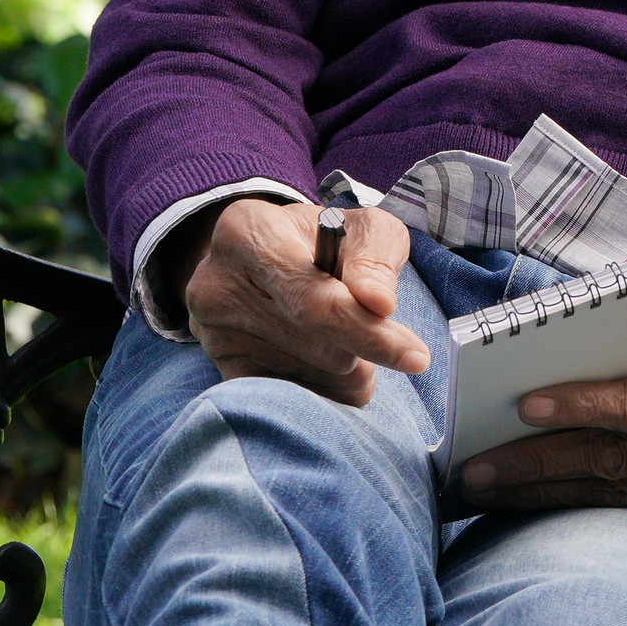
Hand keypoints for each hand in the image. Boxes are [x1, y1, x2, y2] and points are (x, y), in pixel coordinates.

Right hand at [176, 197, 428, 404]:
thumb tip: (379, 304)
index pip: (312, 299)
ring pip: (303, 377)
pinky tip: (333, 367)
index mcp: (251, 232)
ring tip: (352, 342)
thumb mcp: (362, 228)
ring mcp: (212, 328)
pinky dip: (324, 390)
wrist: (267, 255)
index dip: (366, 332)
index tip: (413, 357)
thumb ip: (376, 259)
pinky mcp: (219, 363)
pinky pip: (284, 398)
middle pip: (312, 343)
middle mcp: (219, 282)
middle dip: (362, 348)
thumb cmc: (325, 239)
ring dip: (347, 372)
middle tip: (385, 340)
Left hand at [459, 325, 626, 522]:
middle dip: (543, 463)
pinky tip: (536, 503)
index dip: (588, 405)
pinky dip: (582, 509)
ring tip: (488, 490)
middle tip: (477, 468)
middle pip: (626, 459)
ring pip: (624, 496)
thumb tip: (571, 346)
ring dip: (548, 493)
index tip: (527, 404)